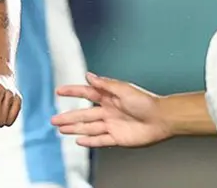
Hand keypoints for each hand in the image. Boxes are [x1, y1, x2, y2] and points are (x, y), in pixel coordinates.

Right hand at [52, 72, 170, 147]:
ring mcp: (112, 125)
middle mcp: (108, 111)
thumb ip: (104, 84)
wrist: (162, 119)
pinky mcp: (117, 138)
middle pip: (83, 114)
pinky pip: (99, 140)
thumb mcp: (123, 88)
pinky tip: (79, 140)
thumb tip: (89, 75)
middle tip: (54, 119)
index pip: (86, 93)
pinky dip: (89, 141)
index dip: (73, 92)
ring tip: (61, 129)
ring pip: (88, 128)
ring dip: (74, 128)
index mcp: (109, 97)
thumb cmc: (146, 102)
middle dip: (68, 116)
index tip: (59, 91)